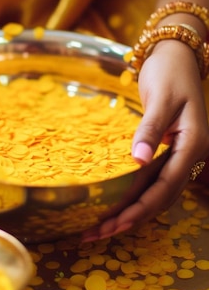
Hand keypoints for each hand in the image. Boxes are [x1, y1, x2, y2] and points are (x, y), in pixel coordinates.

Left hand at [83, 40, 208, 240]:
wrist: (177, 55)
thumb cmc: (169, 72)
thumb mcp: (160, 98)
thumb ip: (150, 130)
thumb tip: (138, 162)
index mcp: (194, 145)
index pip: (166, 187)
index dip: (140, 208)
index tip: (114, 224)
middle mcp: (191, 156)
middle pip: (161, 198)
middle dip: (130, 218)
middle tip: (96, 234)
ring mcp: (182, 155)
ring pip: (157, 194)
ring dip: (131, 212)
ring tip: (100, 228)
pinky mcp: (170, 152)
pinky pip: (154, 182)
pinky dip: (135, 197)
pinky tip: (117, 206)